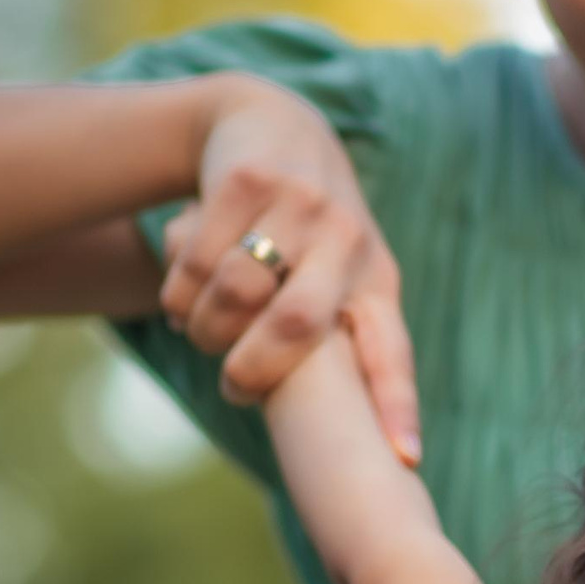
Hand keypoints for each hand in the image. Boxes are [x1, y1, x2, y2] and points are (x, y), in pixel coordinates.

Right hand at [159, 75, 419, 464]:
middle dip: (253, 370)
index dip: (397, 405)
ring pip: (236, 292)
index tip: (404, 460)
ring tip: (200, 332)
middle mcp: (347, 239)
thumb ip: (345, 337)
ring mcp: (300, 203)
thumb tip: (355, 437)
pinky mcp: (248, 180)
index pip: (391, 350)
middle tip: (233, 388)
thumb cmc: (309, 228)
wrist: (271, 123)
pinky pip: (199, 259)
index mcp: (377, 279)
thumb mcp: (344, 274)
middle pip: (297, 326)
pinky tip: (182, 293)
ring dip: (205, 328)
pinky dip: (179, 291)